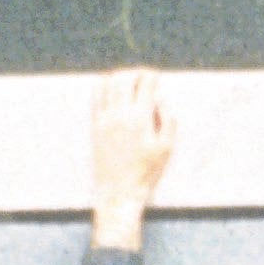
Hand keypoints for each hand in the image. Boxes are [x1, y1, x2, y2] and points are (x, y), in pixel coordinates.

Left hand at [90, 68, 174, 246]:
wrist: (118, 192)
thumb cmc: (146, 172)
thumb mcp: (167, 148)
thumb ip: (168, 119)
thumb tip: (160, 98)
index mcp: (141, 119)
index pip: (145, 84)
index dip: (152, 76)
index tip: (156, 76)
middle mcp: (120, 115)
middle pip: (125, 79)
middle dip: (135, 73)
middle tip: (142, 76)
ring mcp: (105, 119)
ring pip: (108, 84)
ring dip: (119, 76)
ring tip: (128, 79)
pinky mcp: (95, 126)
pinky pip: (96, 97)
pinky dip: (102, 86)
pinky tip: (109, 86)